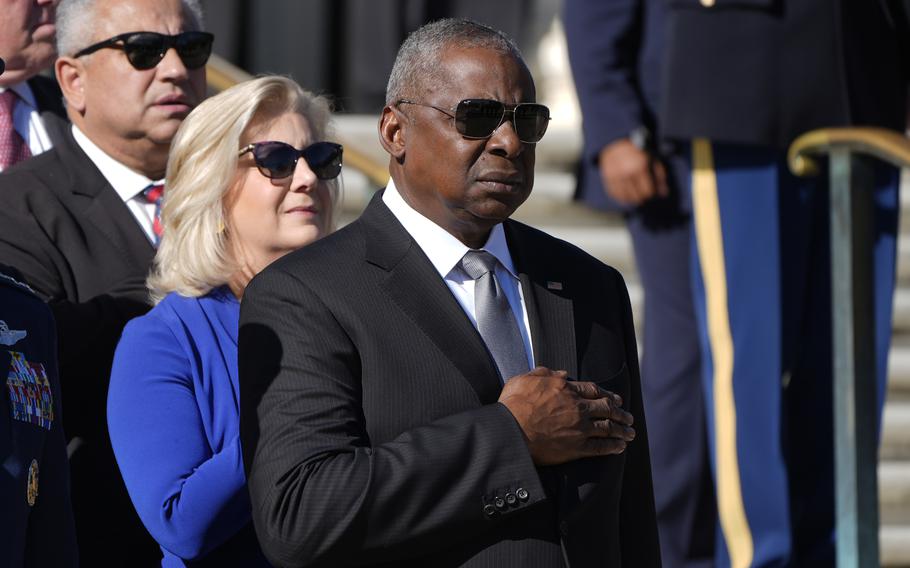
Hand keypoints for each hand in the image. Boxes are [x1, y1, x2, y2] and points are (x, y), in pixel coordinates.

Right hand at [498, 367, 634, 465]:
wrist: (510, 433)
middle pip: (606, 408)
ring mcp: (579, 428)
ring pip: (608, 427)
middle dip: (620, 413)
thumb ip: (544, 373)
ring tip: (631, 433)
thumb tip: (562, 373)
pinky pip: (601, 447)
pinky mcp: (577, 448)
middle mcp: (577, 407)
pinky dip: (613, 447)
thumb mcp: (524, 380)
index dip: (607, 394)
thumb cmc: (512, 405)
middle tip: (629, 417)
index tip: (616, 399)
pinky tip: (621, 447)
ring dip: (622, 430)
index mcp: (565, 388)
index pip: (593, 390)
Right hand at [598, 139, 667, 205]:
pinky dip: (620, 198)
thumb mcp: (652, 160)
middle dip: (641, 198)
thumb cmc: (638, 153)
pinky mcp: (608, 178)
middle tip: (643, 196)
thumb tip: (664, 194)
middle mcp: (627, 173)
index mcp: (641, 167)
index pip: (647, 191)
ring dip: (631, 200)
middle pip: (636, 196)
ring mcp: (616, 176)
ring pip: (625, 197)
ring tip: (635, 198)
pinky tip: (625, 197)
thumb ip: (659, 177)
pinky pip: (614, 194)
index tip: (651, 193)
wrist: (617, 144)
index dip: (650, 194)